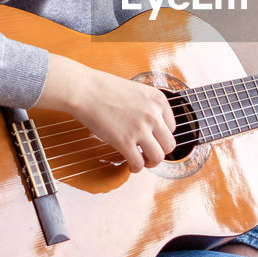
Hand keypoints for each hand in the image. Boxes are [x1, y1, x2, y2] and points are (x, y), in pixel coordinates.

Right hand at [37, 54, 175, 172]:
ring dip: (151, 163)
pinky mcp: (125, 141)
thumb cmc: (104, 89)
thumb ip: (148, 107)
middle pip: (169, 144)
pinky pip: (138, 163)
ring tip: (142, 161)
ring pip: (158, 157)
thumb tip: (152, 127)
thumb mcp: (137, 91)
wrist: (85, 90)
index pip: (172, 127)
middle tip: (149, 153)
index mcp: (158, 100)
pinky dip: (136, 168)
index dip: (161, 136)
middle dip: (160, 152)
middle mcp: (153, 114)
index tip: (153, 139)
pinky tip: (130, 165)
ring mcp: (140, 128)